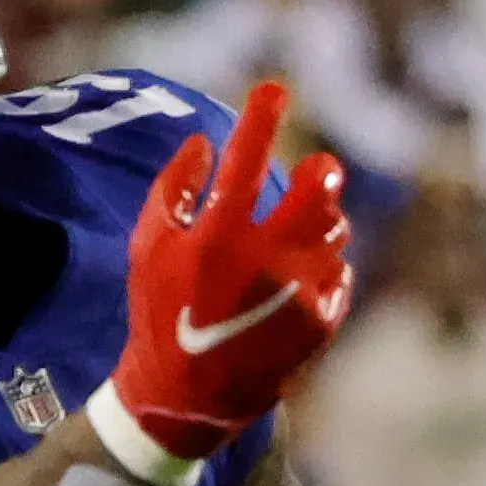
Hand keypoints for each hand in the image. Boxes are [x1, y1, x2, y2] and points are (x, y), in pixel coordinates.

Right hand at [92, 81, 349, 483]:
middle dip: (321, 171)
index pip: (246, 158)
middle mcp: (266, 260)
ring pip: (334, 231)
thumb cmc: (159, 315)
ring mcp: (299, 292)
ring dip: (323, 220)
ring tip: (305, 227)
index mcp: (219, 236)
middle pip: (316, 192)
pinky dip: (323, 266)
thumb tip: (205, 143)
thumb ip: (172, 190)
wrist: (185, 397)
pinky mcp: (320, 322)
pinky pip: (338, 274)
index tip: (275, 88)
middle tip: (320, 168)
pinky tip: (300, 276)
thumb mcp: (147, 249)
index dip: (262, 116)